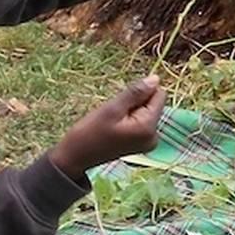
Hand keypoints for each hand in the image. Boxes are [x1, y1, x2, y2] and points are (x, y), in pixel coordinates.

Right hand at [48, 75, 166, 179]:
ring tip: (113, 121)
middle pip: (153, 104)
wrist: (76, 156)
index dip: (141, 92)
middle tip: (115, 114)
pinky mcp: (141, 143)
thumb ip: (136, 93)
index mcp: (149, 128)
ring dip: (131, 110)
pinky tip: (115, 126)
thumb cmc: (90, 132)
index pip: (159, 96)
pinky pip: (141, 121)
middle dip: (136, 102)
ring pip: (146, 111)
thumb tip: (156, 78)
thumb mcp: (112, 108)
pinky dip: (129, 118)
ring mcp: (148, 142)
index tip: (122, 102)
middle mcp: (154, 136)